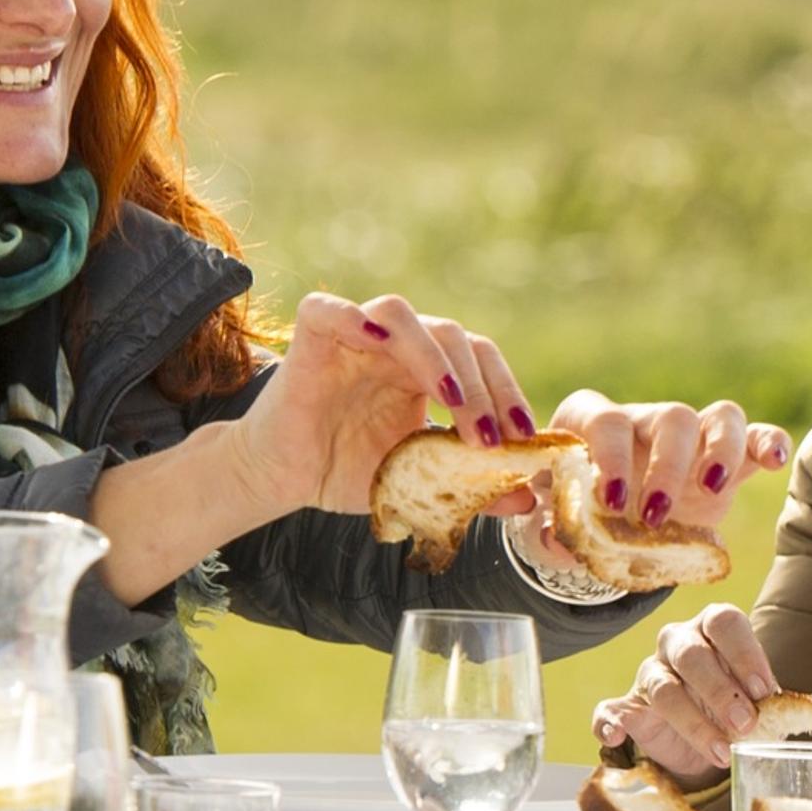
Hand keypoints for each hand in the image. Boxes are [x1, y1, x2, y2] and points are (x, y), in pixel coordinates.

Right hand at [228, 291, 541, 520]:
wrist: (284, 479)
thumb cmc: (349, 472)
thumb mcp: (419, 483)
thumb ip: (472, 487)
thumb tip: (528, 501)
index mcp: (427, 370)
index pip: (480, 359)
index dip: (506, 392)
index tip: (524, 438)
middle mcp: (396, 346)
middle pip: (453, 336)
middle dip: (482, 387)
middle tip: (492, 438)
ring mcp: (354, 336)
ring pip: (401, 314)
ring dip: (434, 356)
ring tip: (452, 403)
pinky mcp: (311, 338)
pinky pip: (328, 309)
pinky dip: (352, 316)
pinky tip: (376, 340)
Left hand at [504, 393, 792, 581]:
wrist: (601, 520)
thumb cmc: (571, 510)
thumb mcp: (552, 518)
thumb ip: (549, 528)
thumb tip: (556, 541)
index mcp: (593, 423)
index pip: (606, 422)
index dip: (611, 458)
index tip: (612, 502)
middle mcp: (644, 420)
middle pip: (670, 417)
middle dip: (667, 466)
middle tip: (656, 516)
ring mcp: (689, 436)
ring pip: (719, 416)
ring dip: (720, 451)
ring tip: (713, 490)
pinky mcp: (724, 458)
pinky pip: (754, 436)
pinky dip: (768, 441)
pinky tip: (775, 462)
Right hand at [595, 603, 780, 779]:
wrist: (705, 739)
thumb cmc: (738, 707)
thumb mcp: (760, 703)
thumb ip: (776, 702)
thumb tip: (805, 710)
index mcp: (713, 629)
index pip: (724, 622)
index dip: (744, 653)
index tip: (762, 689)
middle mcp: (678, 643)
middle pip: (691, 654)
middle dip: (720, 690)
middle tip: (745, 723)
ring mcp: (649, 673)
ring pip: (661, 688)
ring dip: (692, 722)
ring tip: (721, 751)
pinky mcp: (626, 707)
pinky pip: (610, 710)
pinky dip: (611, 722)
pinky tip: (619, 735)